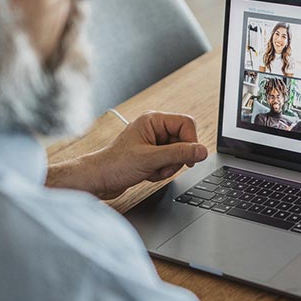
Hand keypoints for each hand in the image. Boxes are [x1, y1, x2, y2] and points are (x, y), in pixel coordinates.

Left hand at [46, 112, 207, 198]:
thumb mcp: (151, 159)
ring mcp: (153, 142)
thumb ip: (179, 154)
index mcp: (153, 120)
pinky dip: (162, 172)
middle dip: (176, 158)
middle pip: (184, 141)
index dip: (191, 142)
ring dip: (168, 167)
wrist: (98, 180)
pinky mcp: (151, 155)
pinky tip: (148, 174)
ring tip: (151, 171)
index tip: (189, 158)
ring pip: (178, 154)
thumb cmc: (115, 165)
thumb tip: (202, 151)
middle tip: (161, 166)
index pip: (186, 124)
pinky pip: (169, 163)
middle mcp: (154, 129)